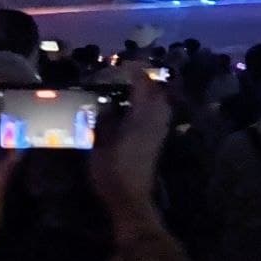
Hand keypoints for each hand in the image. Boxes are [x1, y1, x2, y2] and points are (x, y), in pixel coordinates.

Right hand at [88, 73, 171, 217]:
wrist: (131, 197)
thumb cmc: (112, 170)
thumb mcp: (100, 142)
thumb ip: (105, 119)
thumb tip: (107, 103)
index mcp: (143, 116)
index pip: (144, 84)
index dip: (135, 71)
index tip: (122, 62)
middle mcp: (157, 120)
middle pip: (157, 91)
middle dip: (144, 80)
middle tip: (126, 74)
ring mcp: (160, 131)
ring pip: (160, 103)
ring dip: (148, 92)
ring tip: (129, 88)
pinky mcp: (158, 140)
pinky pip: (159, 114)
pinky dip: (149, 105)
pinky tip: (134, 108)